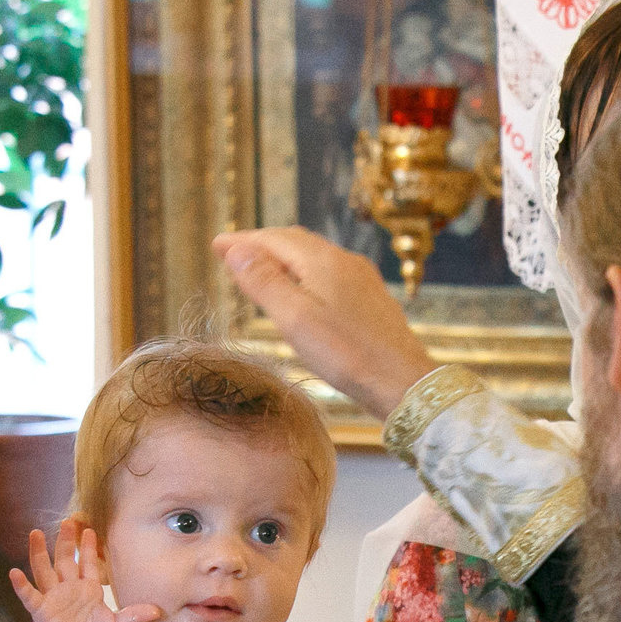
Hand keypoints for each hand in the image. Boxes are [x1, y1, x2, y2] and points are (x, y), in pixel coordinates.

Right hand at [11, 518, 161, 621]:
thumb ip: (134, 616)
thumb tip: (158, 611)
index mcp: (88, 589)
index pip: (89, 563)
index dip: (88, 547)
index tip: (89, 529)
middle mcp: (69, 589)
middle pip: (65, 560)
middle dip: (66, 541)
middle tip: (67, 522)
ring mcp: (53, 598)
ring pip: (44, 570)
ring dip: (39, 553)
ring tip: (35, 533)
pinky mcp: (41, 610)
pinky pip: (29, 595)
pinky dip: (21, 585)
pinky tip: (14, 573)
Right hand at [215, 227, 439, 420]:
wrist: (404, 383)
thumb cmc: (347, 355)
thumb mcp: (295, 319)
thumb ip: (264, 282)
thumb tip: (237, 250)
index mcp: (323, 260)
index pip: (274, 238)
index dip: (242, 241)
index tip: (217, 244)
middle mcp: (345, 261)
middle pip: (295, 241)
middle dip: (261, 245)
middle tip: (232, 254)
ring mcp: (363, 279)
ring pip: (314, 257)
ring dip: (283, 259)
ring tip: (260, 270)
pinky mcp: (372, 300)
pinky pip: (330, 274)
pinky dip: (305, 273)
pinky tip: (302, 291)